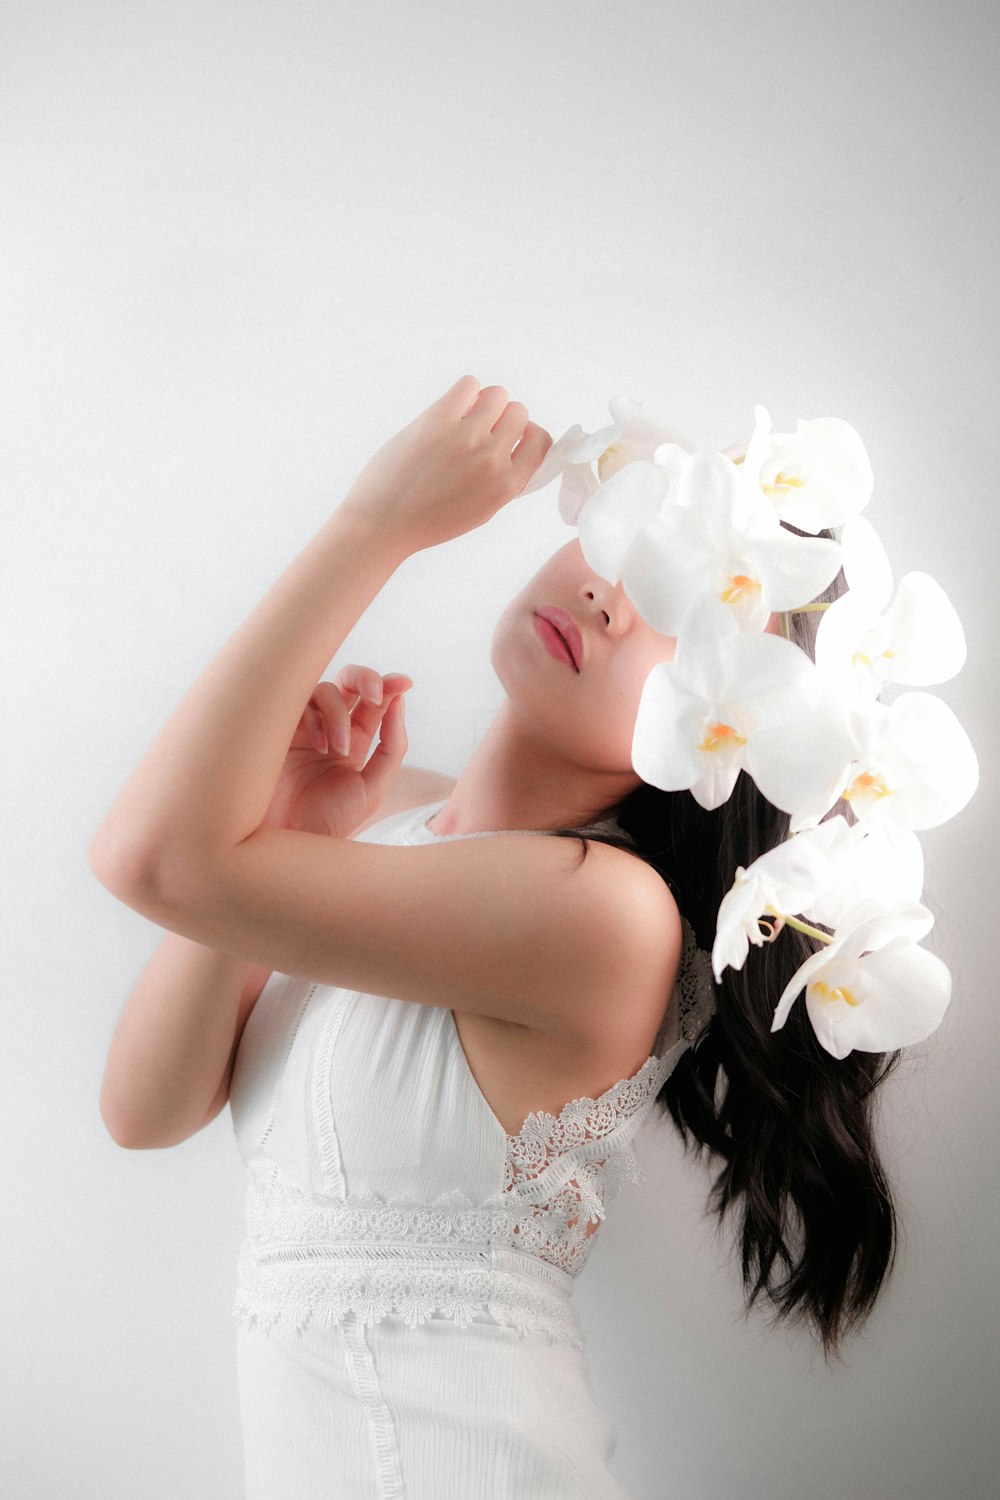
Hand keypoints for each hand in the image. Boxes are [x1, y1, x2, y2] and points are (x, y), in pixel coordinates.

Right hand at [258, 665, 412, 840]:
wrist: (287, 843)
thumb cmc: (329, 822)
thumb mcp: (372, 788)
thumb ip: (391, 747)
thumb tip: (398, 702)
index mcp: (355, 742)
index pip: (374, 703)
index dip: (389, 685)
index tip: (404, 683)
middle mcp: (330, 730)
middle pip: (349, 682)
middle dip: (366, 679)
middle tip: (376, 695)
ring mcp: (303, 727)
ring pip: (324, 690)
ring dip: (339, 713)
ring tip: (339, 749)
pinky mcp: (277, 729)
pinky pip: (298, 703)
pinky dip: (315, 718)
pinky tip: (319, 747)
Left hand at [338, 375, 552, 552]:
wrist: (383, 522)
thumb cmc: (428, 521)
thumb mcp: (481, 511)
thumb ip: (503, 482)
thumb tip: (514, 448)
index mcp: (507, 486)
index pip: (541, 441)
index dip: (527, 434)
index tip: (511, 437)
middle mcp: (492, 459)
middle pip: (519, 412)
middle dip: (502, 417)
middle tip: (479, 430)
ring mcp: (466, 437)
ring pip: (497, 394)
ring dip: (484, 402)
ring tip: (463, 418)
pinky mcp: (438, 420)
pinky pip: (468, 384)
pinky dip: (464, 391)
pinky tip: (450, 409)